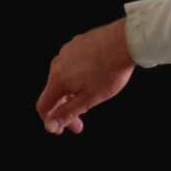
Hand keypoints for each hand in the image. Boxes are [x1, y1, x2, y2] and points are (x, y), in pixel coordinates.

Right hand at [36, 18, 134, 134]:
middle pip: (54, 92)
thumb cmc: (110, 71)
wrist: (126, 41)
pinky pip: (72, 65)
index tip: (65, 128)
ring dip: (72, 92)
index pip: (43, 106)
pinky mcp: (77, 43)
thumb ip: (68, 112)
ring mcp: (67, 51)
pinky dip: (78, 77)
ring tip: (89, 98)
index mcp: (57, 79)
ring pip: (63, 78)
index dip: (52, 121)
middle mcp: (57, 63)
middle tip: (80, 121)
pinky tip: (93, 79)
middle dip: (66, 108)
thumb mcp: (90, 98)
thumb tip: (49, 125)